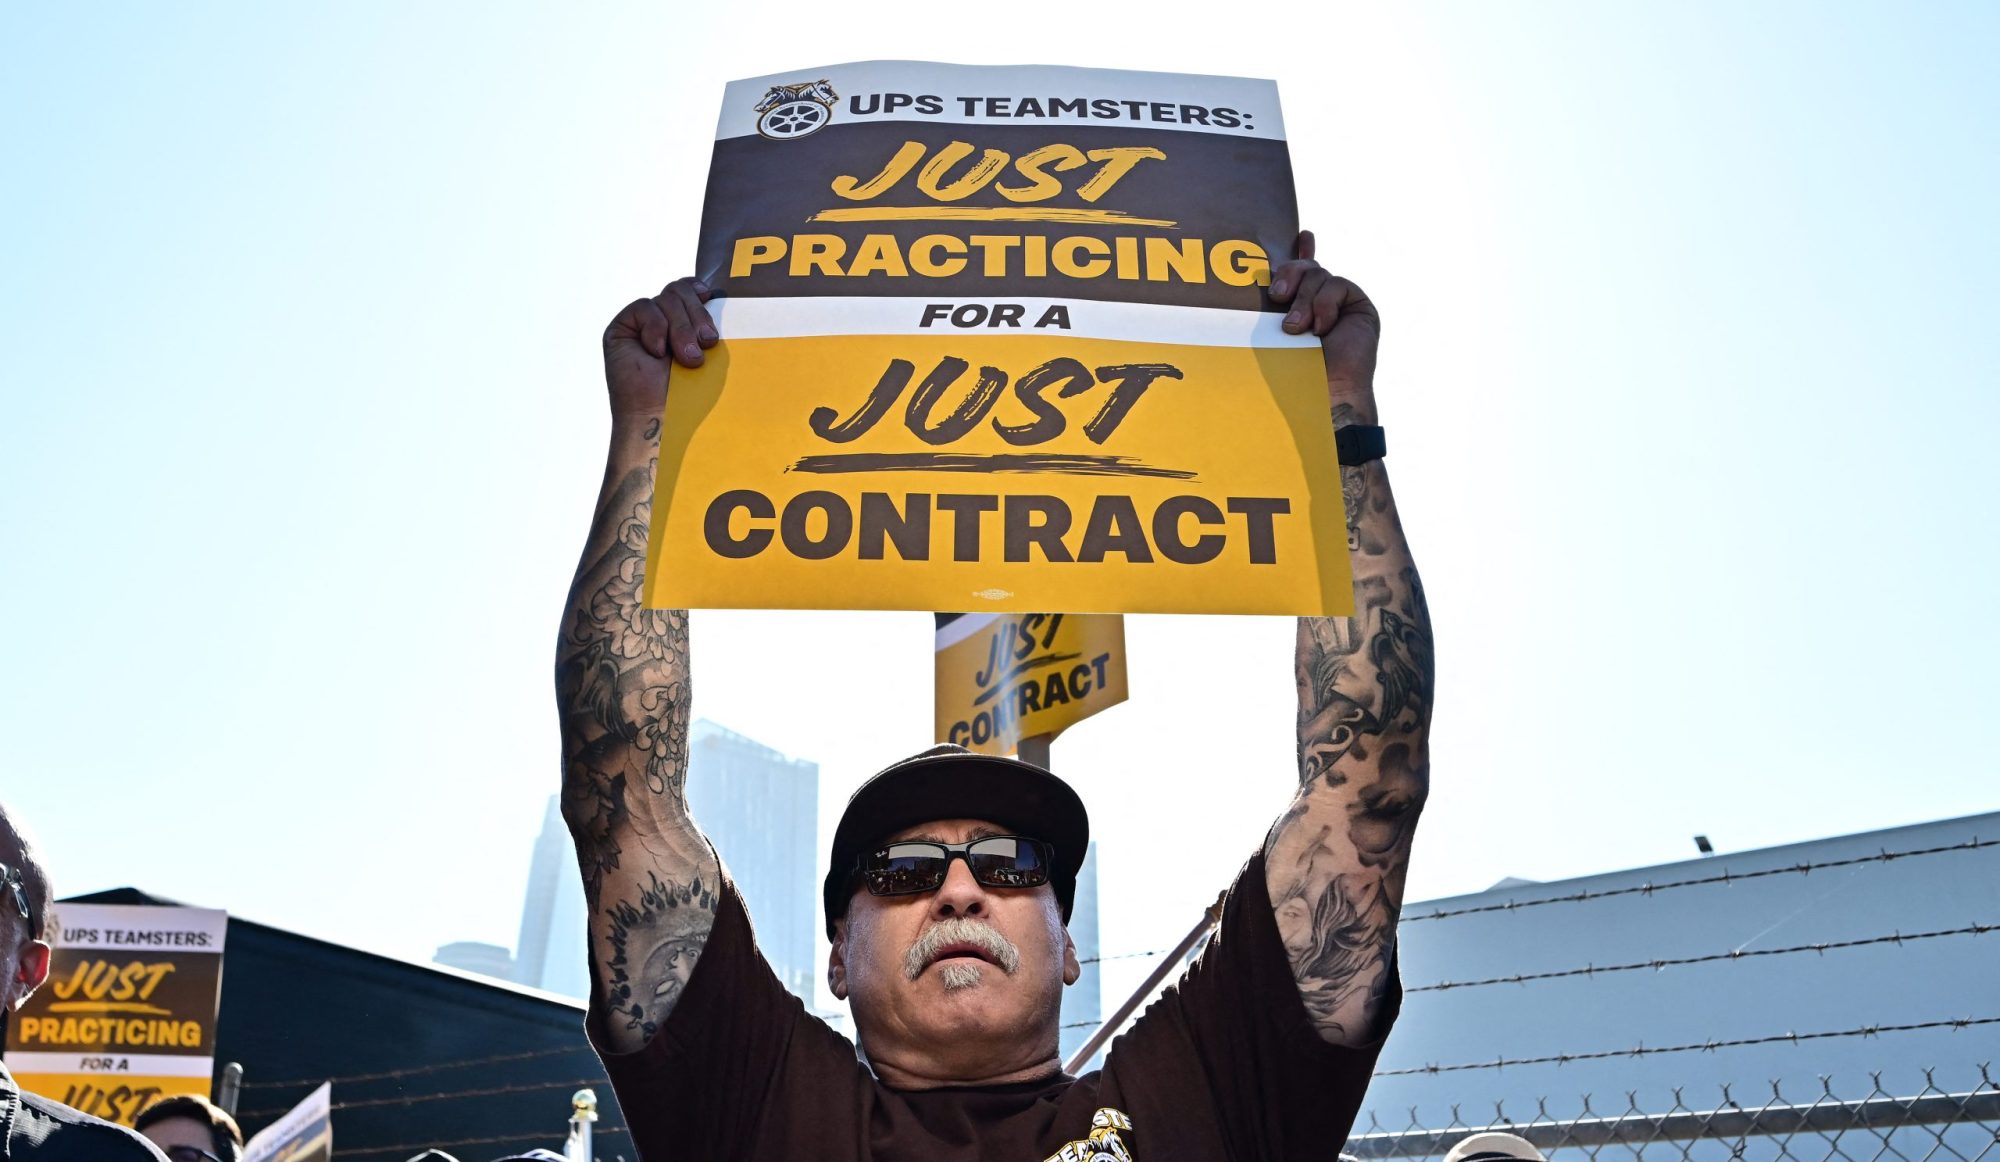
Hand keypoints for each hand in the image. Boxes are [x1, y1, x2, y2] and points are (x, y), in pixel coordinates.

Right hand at [601, 278, 716, 420]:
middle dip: (696, 315)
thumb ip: (704, 325)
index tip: (709, 296)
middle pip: (679, 291)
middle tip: (707, 344)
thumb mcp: (705, 352)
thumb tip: (714, 295)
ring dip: (681, 329)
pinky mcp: (621, 329)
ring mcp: (640, 324)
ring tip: (687, 358)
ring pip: (665, 299)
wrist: (663, 416)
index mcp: (682, 323)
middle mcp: (661, 321)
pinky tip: (657, 353)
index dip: (697, 288)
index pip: (687, 289)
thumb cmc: (689, 393)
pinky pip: (644, 307)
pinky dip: (656, 328)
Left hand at [1269, 231, 1378, 403]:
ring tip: (1296, 329)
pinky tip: (1323, 329)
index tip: (1304, 235)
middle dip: (1289, 274)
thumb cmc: (1292, 370)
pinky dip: (1324, 306)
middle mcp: (1321, 301)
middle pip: (1305, 267)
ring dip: (1304, 301)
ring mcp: (1341, 302)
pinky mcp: (1358, 304)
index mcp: (1299, 306)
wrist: (1322, 392)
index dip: (1301, 251)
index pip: (1300, 272)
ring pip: (1318, 274)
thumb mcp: (1274, 330)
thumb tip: (1266, 282)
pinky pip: (1337, 284)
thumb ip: (1276, 304)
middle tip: (1276, 297)